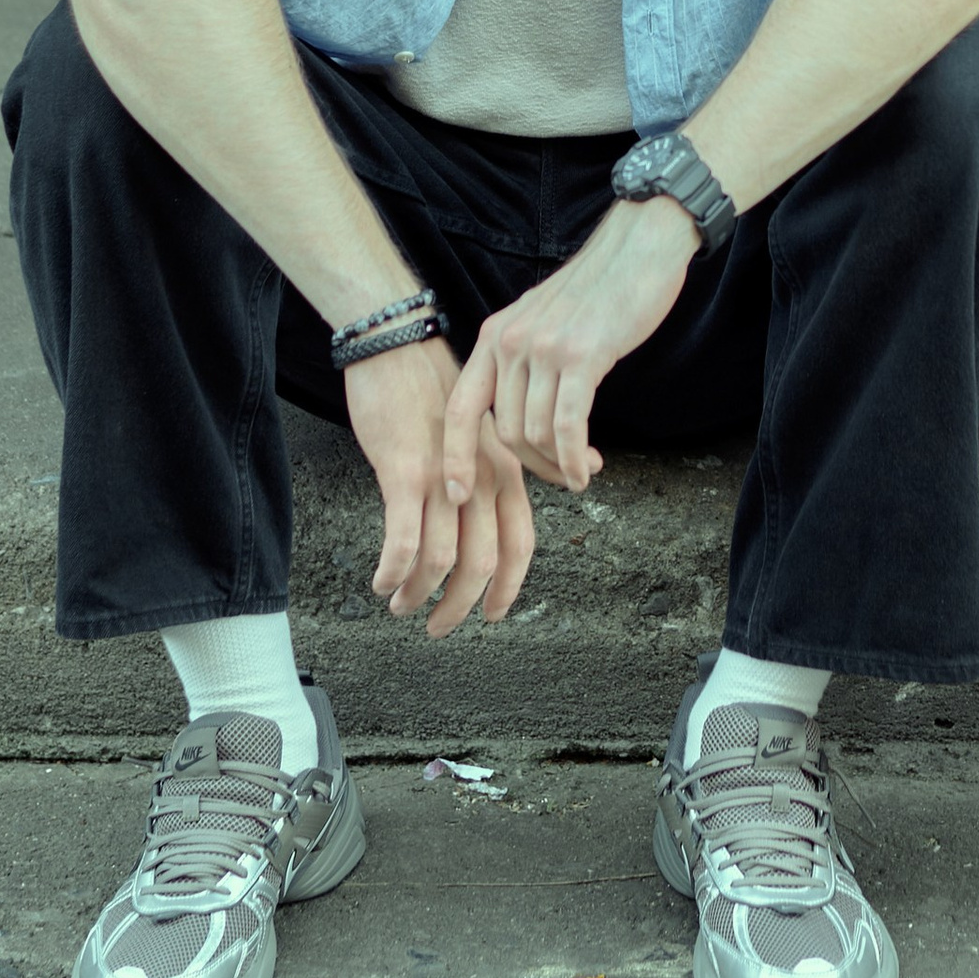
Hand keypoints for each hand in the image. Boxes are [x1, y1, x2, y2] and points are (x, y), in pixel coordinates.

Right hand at [347, 336, 531, 635]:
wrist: (398, 348)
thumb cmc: (437, 391)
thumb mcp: (493, 426)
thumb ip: (537, 457)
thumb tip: (596, 467)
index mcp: (504, 472)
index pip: (519, 544)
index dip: (508, 587)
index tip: (494, 615)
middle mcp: (481, 479)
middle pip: (482, 562)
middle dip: (459, 606)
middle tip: (437, 629)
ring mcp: (443, 477)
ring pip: (442, 559)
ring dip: (419, 594)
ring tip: (400, 606)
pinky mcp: (404, 472)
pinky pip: (403, 539)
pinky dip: (394, 571)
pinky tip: (382, 583)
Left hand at [445, 198, 696, 501]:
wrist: (640, 246)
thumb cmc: (599, 287)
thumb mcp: (542, 318)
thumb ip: (524, 359)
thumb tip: (521, 414)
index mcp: (495, 335)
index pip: (460, 407)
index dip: (455, 456)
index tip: (459, 494)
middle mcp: (509, 342)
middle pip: (505, 432)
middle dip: (535, 467)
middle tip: (563, 474)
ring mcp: (543, 348)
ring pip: (536, 434)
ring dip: (560, 465)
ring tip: (583, 468)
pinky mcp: (581, 355)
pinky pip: (566, 426)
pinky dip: (574, 459)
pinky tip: (588, 470)